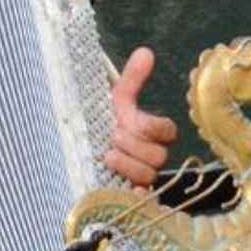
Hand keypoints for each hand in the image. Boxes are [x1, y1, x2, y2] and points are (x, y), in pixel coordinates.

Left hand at [103, 47, 177, 185]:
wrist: (82, 145)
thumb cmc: (103, 120)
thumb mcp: (116, 99)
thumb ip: (132, 78)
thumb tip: (145, 51)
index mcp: (152, 131)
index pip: (167, 131)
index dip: (152, 127)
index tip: (133, 120)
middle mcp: (150, 154)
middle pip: (157, 155)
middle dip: (134, 144)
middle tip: (113, 136)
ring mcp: (141, 174)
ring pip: (148, 174)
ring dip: (128, 163)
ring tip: (107, 154)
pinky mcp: (130, 192)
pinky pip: (141, 198)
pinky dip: (132, 192)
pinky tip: (119, 185)